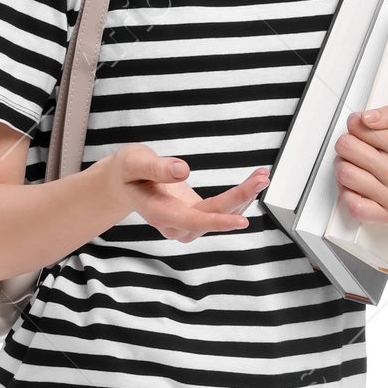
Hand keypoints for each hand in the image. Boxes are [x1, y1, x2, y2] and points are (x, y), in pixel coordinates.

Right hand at [106, 144, 269, 241]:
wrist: (124, 182)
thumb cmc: (128, 171)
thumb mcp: (135, 162)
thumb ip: (156, 168)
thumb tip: (182, 170)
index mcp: (159, 213)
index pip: (192, 221)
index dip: (217, 222)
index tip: (241, 221)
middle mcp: (176, 224)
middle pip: (213, 216)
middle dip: (241, 198)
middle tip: (262, 178)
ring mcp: (188, 223)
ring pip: (222, 214)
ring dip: (245, 196)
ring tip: (262, 175)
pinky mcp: (197, 215)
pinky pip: (223, 210)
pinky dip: (240, 196)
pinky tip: (254, 182)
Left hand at [333, 108, 387, 227]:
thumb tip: (364, 118)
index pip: (359, 129)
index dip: (355, 126)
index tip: (360, 129)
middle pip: (347, 149)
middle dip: (347, 143)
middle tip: (354, 145)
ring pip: (345, 174)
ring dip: (344, 165)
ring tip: (355, 163)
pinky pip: (354, 206)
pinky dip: (347, 194)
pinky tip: (356, 185)